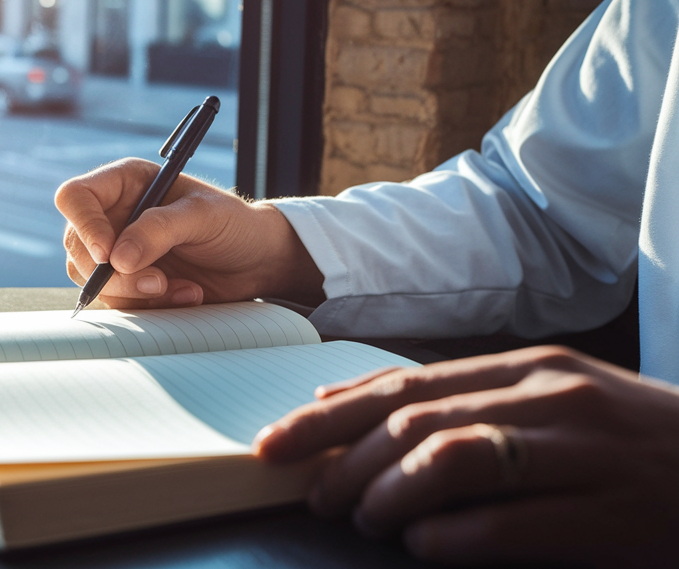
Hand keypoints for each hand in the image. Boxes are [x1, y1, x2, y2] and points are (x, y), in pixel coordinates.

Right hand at [54, 157, 323, 307]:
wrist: (257, 263)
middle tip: (158, 282)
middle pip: (77, 246)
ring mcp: (118, 252)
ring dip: (136, 293)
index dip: (84, 225)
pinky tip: (184, 296)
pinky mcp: (128, 284)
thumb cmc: (235, 225)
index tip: (109, 255)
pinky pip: (118, 302)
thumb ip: (159, 230)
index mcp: (125, 184)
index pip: (76, 197)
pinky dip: (150, 307)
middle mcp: (114, 216)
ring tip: (182, 289)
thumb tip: (117, 258)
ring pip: (93, 280)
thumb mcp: (203, 216)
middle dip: (115, 274)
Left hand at [251, 346, 678, 565]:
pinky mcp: (614, 512)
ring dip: (388, 493)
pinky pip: (509, 521)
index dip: (330, 415)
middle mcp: (551, 396)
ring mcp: (585, 450)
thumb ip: (459, 398)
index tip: (275, 442)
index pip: (404, 385)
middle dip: (343, 458)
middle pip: (414, 419)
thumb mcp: (554, 401)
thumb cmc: (638, 443)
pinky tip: (422, 547)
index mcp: (530, 367)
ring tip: (363, 520)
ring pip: (451, 457)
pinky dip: (451, 536)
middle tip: (311, 494)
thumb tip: (343, 400)